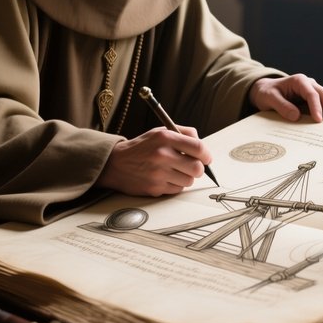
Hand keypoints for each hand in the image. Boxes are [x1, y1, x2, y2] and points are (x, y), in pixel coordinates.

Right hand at [96, 126, 213, 196]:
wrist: (115, 163)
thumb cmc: (141, 147)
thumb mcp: (159, 132)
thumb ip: (183, 133)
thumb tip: (202, 145)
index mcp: (165, 137)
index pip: (198, 147)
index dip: (206, 155)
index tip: (206, 158)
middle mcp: (162, 155)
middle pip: (197, 168)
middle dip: (198, 169)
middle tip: (193, 167)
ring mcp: (158, 173)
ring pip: (189, 181)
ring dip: (186, 177)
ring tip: (175, 171)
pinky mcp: (155, 188)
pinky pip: (177, 190)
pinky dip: (176, 185)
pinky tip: (166, 178)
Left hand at [248, 74, 322, 121]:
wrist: (265, 90)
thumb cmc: (267, 93)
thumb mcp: (269, 98)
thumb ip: (282, 106)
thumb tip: (296, 117)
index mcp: (298, 80)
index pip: (311, 94)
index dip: (316, 107)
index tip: (318, 120)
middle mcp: (308, 83)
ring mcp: (312, 89)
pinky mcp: (313, 97)